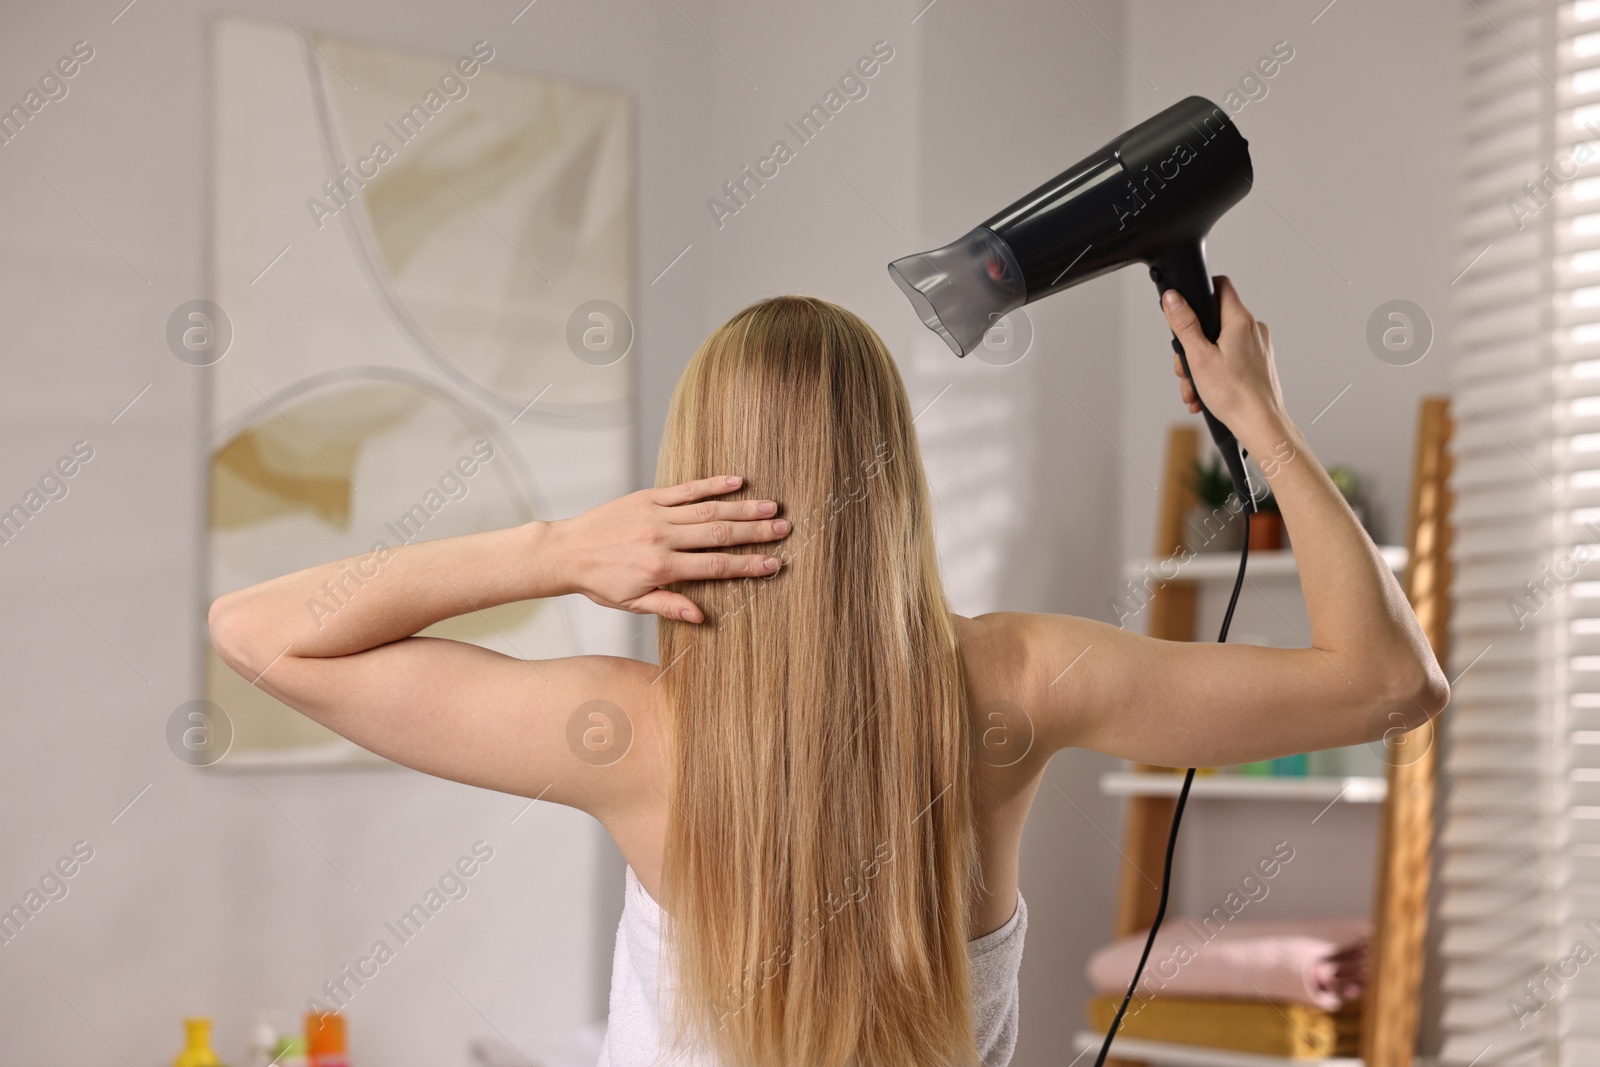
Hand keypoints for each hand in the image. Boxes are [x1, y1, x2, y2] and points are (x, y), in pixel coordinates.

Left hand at [546, 475, 789, 622]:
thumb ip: (669, 606)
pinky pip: (684, 489)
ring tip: (771, 507)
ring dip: (742, 508)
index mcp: (661, 568)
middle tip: (785, 529)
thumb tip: (701, 617)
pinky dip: (712, 484)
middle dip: (755, 533)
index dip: (747, 565)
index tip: (773, 564)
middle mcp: (663, 538)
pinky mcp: (647, 497)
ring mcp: (656, 514)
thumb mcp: (632, 603)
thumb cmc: (599, 582)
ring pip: (708, 510)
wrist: (565, 551)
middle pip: (719, 534)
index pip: (715, 566)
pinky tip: (735, 481)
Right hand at [1163, 276, 1287, 441]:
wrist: (1261, 424)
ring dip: (1201, 365)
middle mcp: (1253, 329)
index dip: (1200, 292)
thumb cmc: (1235, 395)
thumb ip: (1185, 325)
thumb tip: (1173, 298)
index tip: (1186, 307)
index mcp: (1240, 321)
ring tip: (1195, 388)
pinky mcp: (1258, 362)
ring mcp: (1258, 346)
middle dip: (1193, 345)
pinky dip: (1215, 373)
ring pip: (1220, 343)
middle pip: (1214, 321)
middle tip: (1186, 367)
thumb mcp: (1199, 358)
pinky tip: (1206, 393)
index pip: (1220, 286)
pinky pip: (1231, 358)